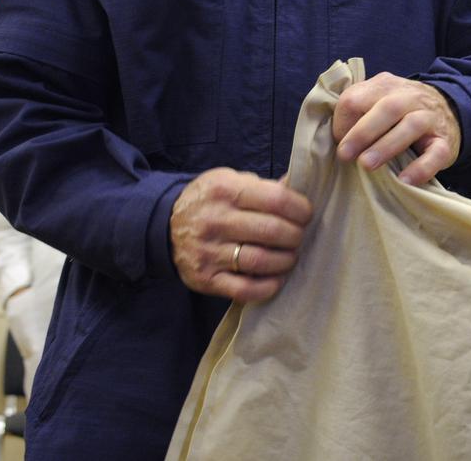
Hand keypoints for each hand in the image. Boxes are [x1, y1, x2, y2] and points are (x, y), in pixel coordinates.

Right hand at [169, 168, 312, 302]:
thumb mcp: (232, 181)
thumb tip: (299, 186)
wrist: (164, 225)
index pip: (277, 200)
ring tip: (290, 256)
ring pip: (260, 261)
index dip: (300, 209)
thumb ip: (265, 186)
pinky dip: (268, 286)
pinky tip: (277, 278)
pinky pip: (244, 289)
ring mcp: (208, 252)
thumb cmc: (210, 200)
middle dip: (296, 236)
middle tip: (299, 237)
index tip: (306, 215)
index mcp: (225, 190)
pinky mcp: (205, 279)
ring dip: (285, 261)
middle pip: (272, 231)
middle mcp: (215, 220)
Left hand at [332, 72, 460, 185]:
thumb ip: (358, 111)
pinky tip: (405, 180)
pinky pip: (436, 153)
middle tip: (344, 155)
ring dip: (386, 146)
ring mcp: (430, 118)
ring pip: (411, 126)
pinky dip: (421, 168)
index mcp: (385, 86)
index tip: (339, 143)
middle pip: (387, 108)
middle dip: (363, 132)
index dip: (343, 120)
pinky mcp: (445, 142)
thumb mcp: (379, 100)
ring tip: (367, 165)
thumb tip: (335, 138)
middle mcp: (410, 97)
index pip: (358, 96)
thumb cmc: (402, 111)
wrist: (450, 109)